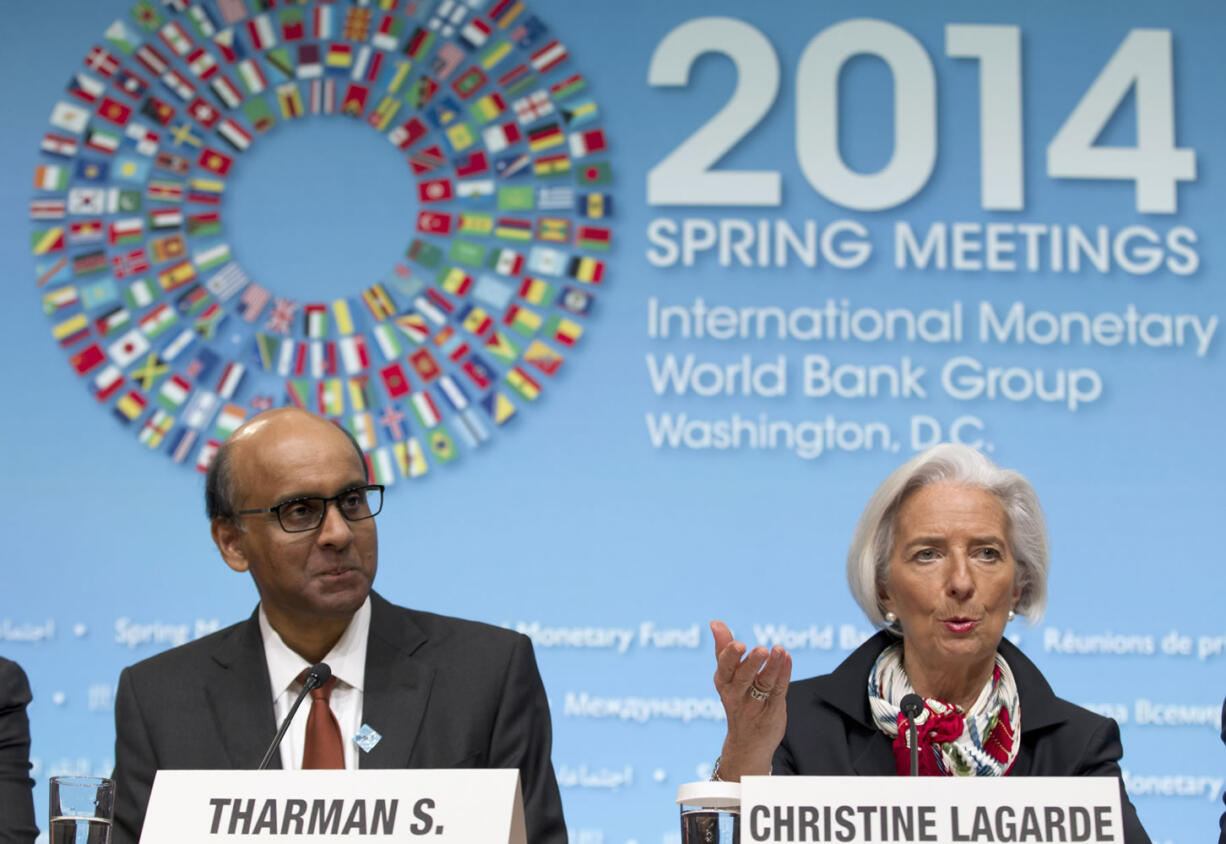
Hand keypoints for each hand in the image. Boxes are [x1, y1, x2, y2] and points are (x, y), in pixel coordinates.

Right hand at [710, 620, 791, 780]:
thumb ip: (723, 650)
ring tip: (778, 650)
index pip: (724, 666)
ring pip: (763, 684)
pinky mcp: (771, 710)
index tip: (738, 643)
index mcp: (723, 682)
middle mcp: (736, 694)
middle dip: (750, 662)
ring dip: (772, 667)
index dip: (730, 655)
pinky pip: (778, 690)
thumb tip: (714, 622)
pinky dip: (783, 673)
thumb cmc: (737, 701)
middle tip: (760, 649)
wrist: (747, 745)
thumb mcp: (726, 677)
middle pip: (742, 676)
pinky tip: (786, 658)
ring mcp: (754, 704)